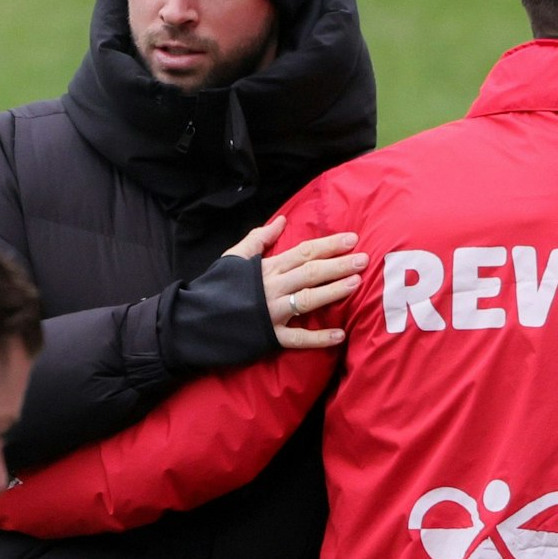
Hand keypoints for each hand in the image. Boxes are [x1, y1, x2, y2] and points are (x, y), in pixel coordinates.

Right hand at [224, 217, 366, 348]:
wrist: (193, 319)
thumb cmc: (217, 287)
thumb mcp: (234, 256)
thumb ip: (259, 238)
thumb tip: (281, 220)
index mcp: (266, 267)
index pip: (303, 252)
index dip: (329, 245)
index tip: (352, 239)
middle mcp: (272, 287)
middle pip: (311, 273)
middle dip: (339, 265)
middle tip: (364, 260)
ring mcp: (272, 312)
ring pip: (308, 299)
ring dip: (334, 291)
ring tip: (356, 284)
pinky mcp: (269, 336)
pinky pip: (298, 338)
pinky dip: (318, 338)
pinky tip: (340, 335)